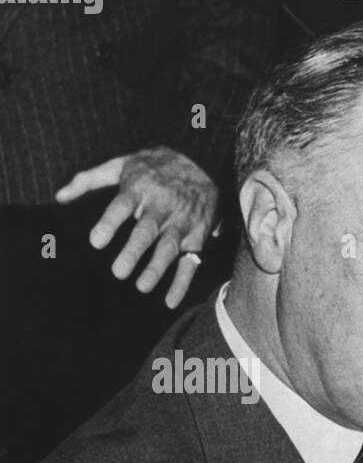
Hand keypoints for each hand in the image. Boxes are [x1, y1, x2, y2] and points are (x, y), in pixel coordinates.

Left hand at [56, 146, 218, 308]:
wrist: (201, 161)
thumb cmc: (154, 165)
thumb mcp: (121, 164)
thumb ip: (89, 180)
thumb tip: (60, 197)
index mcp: (140, 188)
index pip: (122, 205)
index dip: (110, 223)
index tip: (96, 242)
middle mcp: (161, 206)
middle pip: (147, 230)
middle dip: (134, 251)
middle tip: (118, 272)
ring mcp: (181, 222)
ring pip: (169, 247)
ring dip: (157, 268)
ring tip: (142, 287)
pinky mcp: (197, 236)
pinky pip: (191, 261)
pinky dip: (182, 283)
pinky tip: (170, 301)